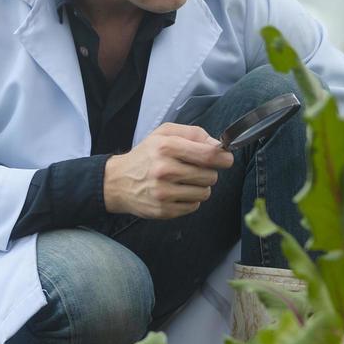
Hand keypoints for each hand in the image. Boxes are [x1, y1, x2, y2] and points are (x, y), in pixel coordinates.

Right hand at [104, 123, 234, 218]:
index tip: (226, 159)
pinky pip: (194, 206)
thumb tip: (218, 145)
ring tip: (184, 181)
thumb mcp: (164, 134)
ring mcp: (163, 192)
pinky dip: (190, 199)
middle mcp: (164, 170)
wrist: (117, 181)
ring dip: (200, 187)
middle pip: (210, 176)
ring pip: (205, 193)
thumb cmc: (146, 155)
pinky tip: (177, 192)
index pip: (209, 155)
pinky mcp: (164, 210)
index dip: (224, 158)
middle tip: (195, 169)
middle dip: (209, 172)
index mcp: (166, 147)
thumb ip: (193, 133)